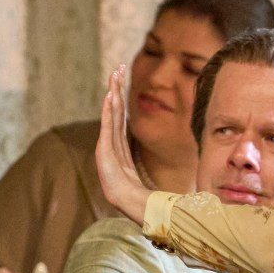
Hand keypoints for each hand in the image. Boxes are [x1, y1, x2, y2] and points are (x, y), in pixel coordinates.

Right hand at [96, 66, 153, 221]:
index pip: (120, 117)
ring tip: (113, 78)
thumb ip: (152, 164)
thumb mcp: (145, 171)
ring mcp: (107, 146)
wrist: (129, 203)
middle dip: (115, 89)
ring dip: (112, 95)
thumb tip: (168, 158)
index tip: (121, 80)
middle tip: (116, 69)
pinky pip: (108, 126)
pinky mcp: (105, 150)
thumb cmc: (139, 192)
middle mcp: (112, 143)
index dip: (120, 99)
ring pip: (111, 115)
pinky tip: (109, 98)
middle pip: (114, 111)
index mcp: (120, 146)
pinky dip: (108, 111)